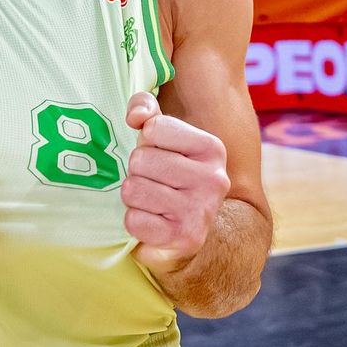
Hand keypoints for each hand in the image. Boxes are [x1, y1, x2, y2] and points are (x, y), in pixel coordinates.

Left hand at [122, 92, 229, 276]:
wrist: (187, 234)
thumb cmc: (168, 176)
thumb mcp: (160, 135)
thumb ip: (145, 108)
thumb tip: (136, 117)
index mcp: (212, 148)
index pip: (154, 128)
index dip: (145, 142)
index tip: (159, 155)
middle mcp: (214, 178)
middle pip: (140, 159)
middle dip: (137, 172)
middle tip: (152, 182)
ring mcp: (201, 210)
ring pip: (133, 189)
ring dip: (133, 197)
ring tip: (151, 202)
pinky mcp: (185, 238)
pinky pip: (133, 220)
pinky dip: (135, 221)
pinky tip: (151, 222)